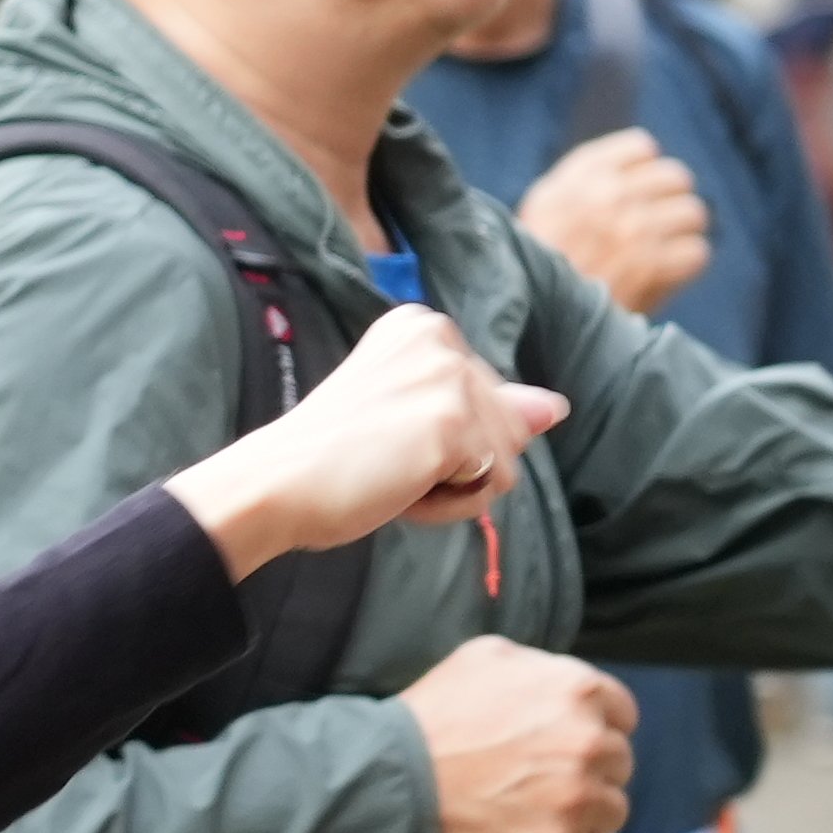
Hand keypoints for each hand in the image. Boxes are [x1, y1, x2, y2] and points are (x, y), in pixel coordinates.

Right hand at [176, 300, 565, 575]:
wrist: (274, 484)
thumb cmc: (329, 458)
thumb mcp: (413, 421)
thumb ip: (488, 410)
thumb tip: (558, 408)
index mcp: (423, 326)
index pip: (490, 400)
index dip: (445, 438)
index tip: (380, 435)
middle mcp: (440, 338)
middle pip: (508, 428)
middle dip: (456, 464)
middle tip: (381, 460)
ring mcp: (448, 378)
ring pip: (507, 460)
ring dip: (454, 488)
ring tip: (390, 475)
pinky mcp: (453, 423)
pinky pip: (493, 488)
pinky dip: (451, 506)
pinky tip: (400, 489)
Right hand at [398, 634, 634, 832]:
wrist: (395, 777)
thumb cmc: (436, 714)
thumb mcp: (484, 657)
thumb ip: (540, 666)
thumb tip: (562, 682)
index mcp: (578, 691)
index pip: (623, 714)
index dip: (595, 725)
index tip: (565, 739)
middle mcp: (590, 743)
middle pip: (619, 763)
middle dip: (587, 768)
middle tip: (539, 774)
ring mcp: (579, 799)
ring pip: (611, 810)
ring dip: (581, 811)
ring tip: (533, 807)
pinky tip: (523, 832)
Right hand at [516, 127, 710, 314]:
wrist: (523, 317)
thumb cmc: (535, 268)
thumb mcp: (545, 210)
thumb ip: (585, 184)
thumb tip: (644, 161)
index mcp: (575, 180)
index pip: (640, 148)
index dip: (648, 170)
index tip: (641, 191)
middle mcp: (604, 198)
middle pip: (675, 178)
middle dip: (672, 201)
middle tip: (661, 224)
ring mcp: (631, 230)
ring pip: (693, 213)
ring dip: (683, 233)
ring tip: (665, 250)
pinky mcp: (650, 267)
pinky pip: (696, 252)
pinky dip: (686, 265)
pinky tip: (666, 273)